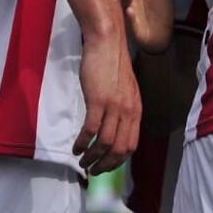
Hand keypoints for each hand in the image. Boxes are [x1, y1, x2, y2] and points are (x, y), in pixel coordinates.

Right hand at [74, 30, 141, 173]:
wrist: (107, 42)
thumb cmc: (112, 64)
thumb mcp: (125, 90)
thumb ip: (123, 109)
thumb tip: (114, 128)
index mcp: (136, 110)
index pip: (131, 145)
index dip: (118, 161)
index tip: (105, 166)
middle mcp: (129, 111)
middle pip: (120, 149)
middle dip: (105, 165)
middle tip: (93, 170)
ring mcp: (114, 106)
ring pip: (105, 143)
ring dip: (92, 157)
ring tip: (82, 160)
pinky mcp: (98, 100)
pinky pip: (91, 130)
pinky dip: (83, 143)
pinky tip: (76, 147)